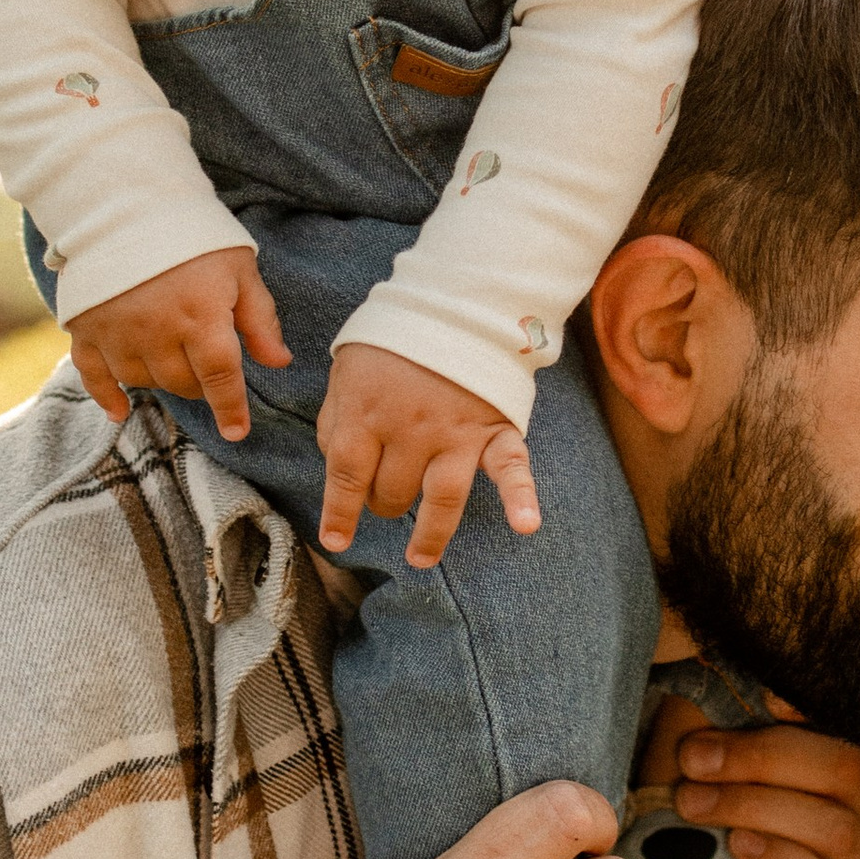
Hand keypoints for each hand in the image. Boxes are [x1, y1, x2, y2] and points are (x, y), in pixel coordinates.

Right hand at [69, 248, 290, 440]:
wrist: (123, 200)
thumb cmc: (192, 234)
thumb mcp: (239, 268)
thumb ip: (259, 319)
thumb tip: (278, 362)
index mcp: (201, 316)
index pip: (221, 377)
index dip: (231, 408)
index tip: (238, 431)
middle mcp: (158, 332)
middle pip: (184, 383)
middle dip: (202, 384)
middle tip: (207, 366)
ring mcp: (118, 332)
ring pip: (145, 381)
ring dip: (163, 380)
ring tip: (172, 358)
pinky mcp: (87, 328)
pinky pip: (94, 376)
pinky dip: (107, 396)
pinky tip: (120, 412)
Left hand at [317, 344, 538, 567]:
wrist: (455, 299)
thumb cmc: (395, 337)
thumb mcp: (347, 367)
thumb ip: (336, 416)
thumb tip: (333, 462)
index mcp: (367, 411)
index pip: (346, 475)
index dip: (339, 512)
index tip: (335, 540)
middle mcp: (410, 429)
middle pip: (391, 491)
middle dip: (382, 503)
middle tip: (383, 499)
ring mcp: (455, 432)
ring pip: (440, 498)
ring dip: (430, 535)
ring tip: (419, 559)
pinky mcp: (495, 428)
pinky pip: (511, 468)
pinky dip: (522, 497)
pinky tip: (526, 525)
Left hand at [665, 721, 859, 858]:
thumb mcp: (710, 805)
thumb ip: (705, 753)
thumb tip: (687, 693)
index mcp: (838, 786)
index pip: (836, 731)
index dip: (795, 713)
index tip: (745, 702)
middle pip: (840, 769)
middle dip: (760, 758)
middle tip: (690, 762)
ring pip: (836, 828)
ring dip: (760, 807)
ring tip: (695, 805)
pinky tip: (740, 850)